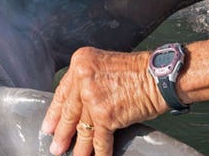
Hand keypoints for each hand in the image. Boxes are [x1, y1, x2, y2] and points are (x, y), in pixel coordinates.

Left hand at [41, 47, 163, 155]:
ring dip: (79, 146)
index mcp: (80, 63)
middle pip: (69, 112)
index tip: (49, 125)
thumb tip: (78, 106)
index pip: (63, 92)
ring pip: (83, 128)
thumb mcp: (104, 65)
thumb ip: (88, 80)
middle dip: (62, 133)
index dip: (55, 112)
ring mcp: (93, 98)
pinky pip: (100, 140)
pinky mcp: (106, 115)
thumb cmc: (138, 70)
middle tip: (56, 146)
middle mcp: (83, 79)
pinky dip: (99, 152)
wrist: (159, 75)